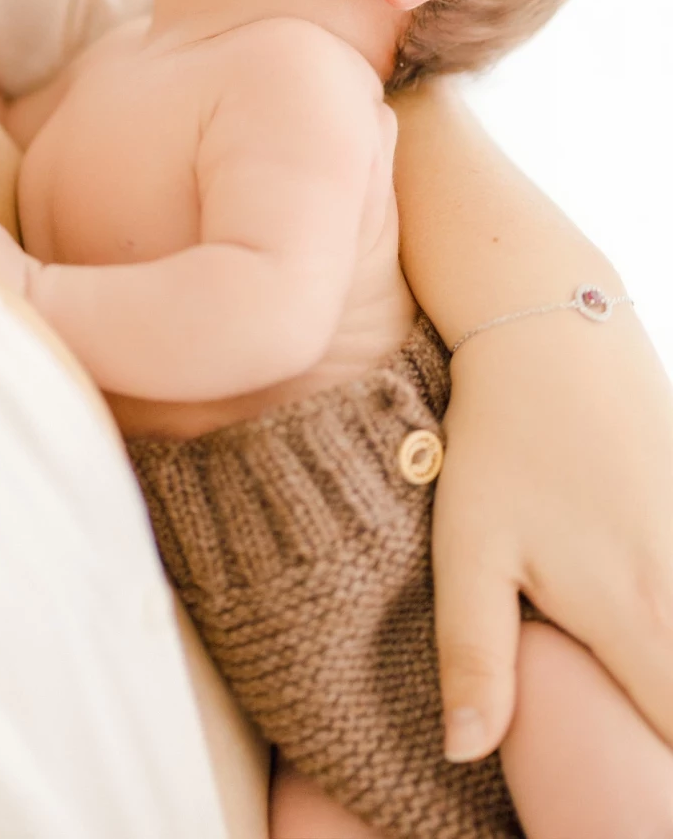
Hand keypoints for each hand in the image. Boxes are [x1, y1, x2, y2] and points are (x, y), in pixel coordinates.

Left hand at [431, 310, 672, 762]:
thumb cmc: (501, 437)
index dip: (664, 788)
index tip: (634, 799)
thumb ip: (474, 655)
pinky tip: (650, 637)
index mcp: (639, 615)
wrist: (552, 326)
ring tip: (643, 698)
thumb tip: (464, 750)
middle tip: (637, 758)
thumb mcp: (467, 544)